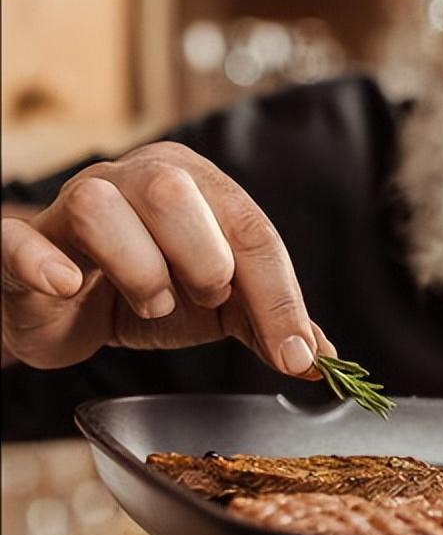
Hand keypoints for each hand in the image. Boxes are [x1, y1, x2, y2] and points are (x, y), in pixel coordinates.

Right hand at [2, 141, 332, 377]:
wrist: (64, 310)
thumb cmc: (146, 290)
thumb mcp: (218, 307)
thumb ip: (266, 323)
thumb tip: (321, 357)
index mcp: (196, 184)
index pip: (250, 229)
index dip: (279, 296)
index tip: (295, 354)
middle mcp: (136, 177)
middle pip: (177, 193)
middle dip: (204, 261)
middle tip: (204, 299)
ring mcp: (73, 203)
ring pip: (103, 207)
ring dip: (139, 269)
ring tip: (151, 302)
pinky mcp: (23, 242)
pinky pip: (21, 240)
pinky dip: (43, 262)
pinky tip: (66, 283)